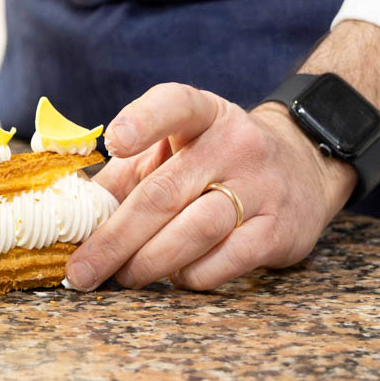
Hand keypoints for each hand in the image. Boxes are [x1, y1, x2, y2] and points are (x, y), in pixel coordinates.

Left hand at [66, 83, 355, 291]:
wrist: (303, 166)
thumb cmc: (219, 159)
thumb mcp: (179, 147)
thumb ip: (129, 174)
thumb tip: (75, 215)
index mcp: (205, 113)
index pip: (175, 103)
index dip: (143, 120)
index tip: (114, 142)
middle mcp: (235, 143)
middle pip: (166, 191)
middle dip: (117, 237)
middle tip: (84, 269)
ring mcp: (261, 186)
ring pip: (195, 230)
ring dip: (150, 261)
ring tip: (124, 277)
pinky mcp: (278, 229)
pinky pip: (225, 260)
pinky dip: (191, 275)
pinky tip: (175, 277)